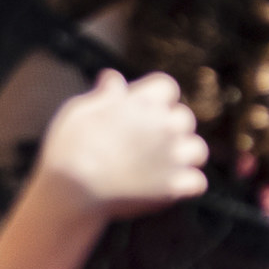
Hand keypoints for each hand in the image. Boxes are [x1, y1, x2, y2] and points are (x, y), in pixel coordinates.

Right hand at [36, 69, 209, 220]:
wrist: (73, 191)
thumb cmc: (70, 147)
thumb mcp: (80, 111)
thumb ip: (104, 94)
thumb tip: (113, 76)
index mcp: (143, 102)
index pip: (167, 86)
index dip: (154, 96)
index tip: (139, 109)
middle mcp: (165, 126)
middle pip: (184, 117)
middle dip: (169, 125)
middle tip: (146, 140)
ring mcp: (173, 157)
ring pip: (197, 149)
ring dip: (183, 153)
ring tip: (160, 163)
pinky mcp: (174, 186)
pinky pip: (198, 182)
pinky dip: (186, 184)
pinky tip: (167, 185)